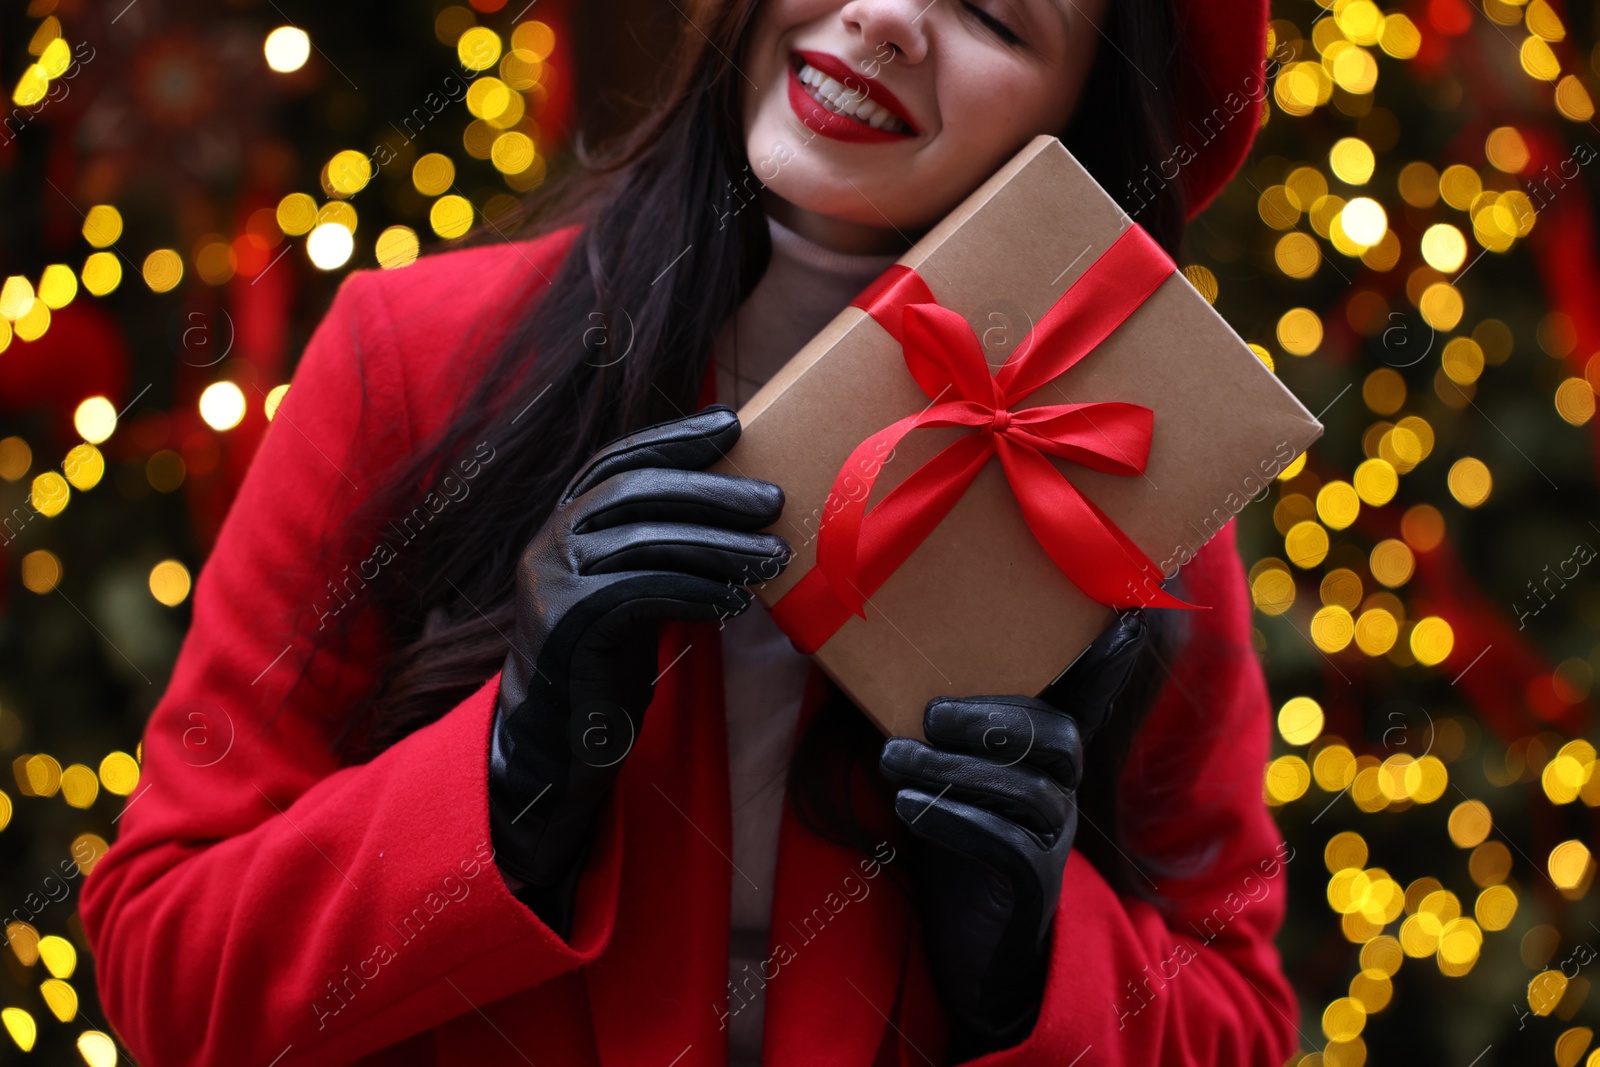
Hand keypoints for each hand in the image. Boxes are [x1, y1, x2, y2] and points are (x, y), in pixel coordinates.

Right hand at [489, 404, 790, 934]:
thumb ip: (662, 545)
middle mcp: (547, 540)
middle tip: (773, 499)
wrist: (556, 739)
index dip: (675, 437)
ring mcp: (550, 578)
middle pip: (636, 492)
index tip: (731, 423)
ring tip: (775, 556)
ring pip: (646, 540)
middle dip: (712, 490)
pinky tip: (738, 602)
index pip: (619, 459)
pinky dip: (697, 592)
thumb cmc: (608, 660)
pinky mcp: (565, 620)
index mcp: (563, 521)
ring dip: (720, 545)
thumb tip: (742, 509)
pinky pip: (642, 591)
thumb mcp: (633, 587)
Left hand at [878, 610, 1147, 1060]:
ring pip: (1024, 790)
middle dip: (991, 718)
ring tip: (892, 760)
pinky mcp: (1034, 886)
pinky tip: (910, 807)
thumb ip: (933, 733)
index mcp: (1043, 760)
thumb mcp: (943, 780)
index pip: (1082, 700)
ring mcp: (1054, 840)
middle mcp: (1061, 792)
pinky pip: (1010, 845)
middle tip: (928, 715)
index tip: (1124, 618)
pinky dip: (956, 820)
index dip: (1105, 662)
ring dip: (952, 769)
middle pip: (1055, 738)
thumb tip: (875, 671)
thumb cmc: (952, 850)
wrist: (971, 956)